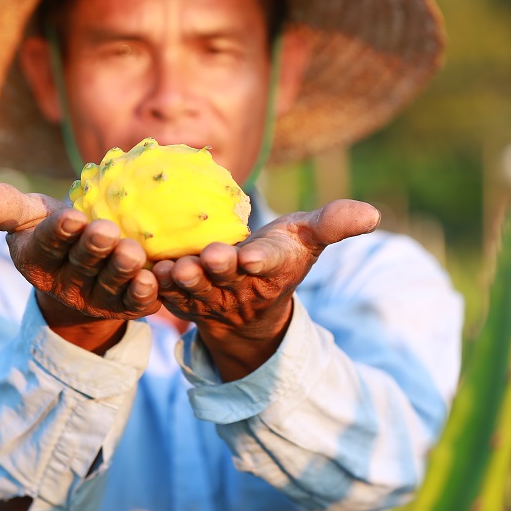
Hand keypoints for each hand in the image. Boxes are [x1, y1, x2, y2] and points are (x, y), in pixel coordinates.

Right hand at [0, 182, 161, 352]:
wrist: (88, 264)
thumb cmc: (56, 229)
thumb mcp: (29, 215)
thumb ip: (5, 205)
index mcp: (38, 260)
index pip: (48, 244)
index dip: (59, 233)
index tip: (71, 217)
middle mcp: (66, 283)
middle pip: (82, 264)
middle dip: (94, 249)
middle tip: (107, 231)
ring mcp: (97, 297)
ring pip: (110, 284)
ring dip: (121, 270)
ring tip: (132, 252)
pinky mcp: (126, 306)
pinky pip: (135, 303)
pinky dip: (144, 293)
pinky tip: (153, 279)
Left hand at [152, 199, 380, 380]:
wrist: (242, 297)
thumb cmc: (277, 255)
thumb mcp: (305, 238)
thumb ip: (333, 223)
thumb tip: (372, 213)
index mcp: (267, 269)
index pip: (266, 264)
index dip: (260, 261)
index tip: (254, 257)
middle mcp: (234, 285)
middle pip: (223, 278)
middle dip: (216, 270)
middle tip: (208, 258)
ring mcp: (203, 294)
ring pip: (189, 288)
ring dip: (181, 279)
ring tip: (175, 267)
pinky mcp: (174, 295)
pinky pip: (159, 289)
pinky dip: (149, 281)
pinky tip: (138, 266)